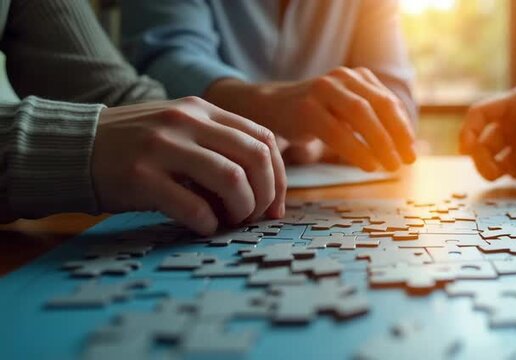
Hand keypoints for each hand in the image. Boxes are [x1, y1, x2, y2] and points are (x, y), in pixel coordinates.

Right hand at [91, 97, 287, 234]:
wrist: (75, 148)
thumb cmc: (138, 149)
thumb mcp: (182, 130)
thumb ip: (220, 144)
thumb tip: (268, 187)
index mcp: (202, 109)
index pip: (263, 139)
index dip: (279, 176)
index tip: (275, 205)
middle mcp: (186, 121)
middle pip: (255, 158)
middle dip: (265, 194)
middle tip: (255, 216)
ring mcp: (163, 147)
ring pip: (232, 179)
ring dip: (242, 209)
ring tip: (231, 221)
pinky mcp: (141, 176)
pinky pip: (194, 206)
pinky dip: (208, 223)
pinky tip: (204, 227)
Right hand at [205, 67, 415, 171]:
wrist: (268, 106)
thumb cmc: (315, 115)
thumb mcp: (345, 111)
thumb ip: (372, 121)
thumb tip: (406, 147)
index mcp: (357, 77)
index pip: (389, 103)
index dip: (404, 129)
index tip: (413, 153)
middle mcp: (342, 78)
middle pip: (379, 106)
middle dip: (396, 136)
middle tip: (406, 162)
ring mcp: (322, 89)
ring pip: (360, 115)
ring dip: (380, 143)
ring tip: (390, 166)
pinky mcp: (305, 108)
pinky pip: (337, 130)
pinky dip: (356, 149)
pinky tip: (367, 164)